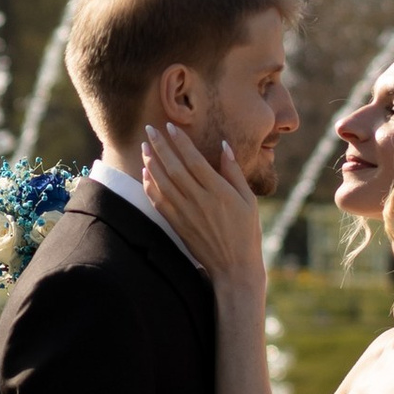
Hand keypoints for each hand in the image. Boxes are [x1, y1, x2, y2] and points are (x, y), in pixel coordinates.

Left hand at [140, 124, 266, 297]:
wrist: (234, 267)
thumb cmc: (246, 232)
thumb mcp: (248, 200)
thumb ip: (234, 172)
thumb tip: (225, 146)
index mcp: (219, 191)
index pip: (194, 160)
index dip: (181, 142)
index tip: (170, 127)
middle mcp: (200, 200)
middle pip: (174, 168)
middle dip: (161, 146)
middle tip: (150, 129)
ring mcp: (186, 213)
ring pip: (163, 183)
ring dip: (151, 163)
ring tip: (144, 146)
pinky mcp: (178, 225)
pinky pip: (159, 203)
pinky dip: (150, 187)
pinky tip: (145, 174)